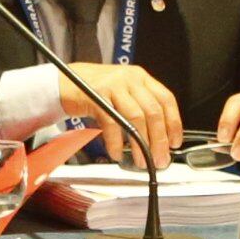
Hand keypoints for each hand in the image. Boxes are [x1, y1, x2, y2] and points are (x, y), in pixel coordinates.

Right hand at [63, 60, 182, 167]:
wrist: (65, 81)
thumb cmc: (96, 90)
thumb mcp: (124, 92)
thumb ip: (141, 107)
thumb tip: (158, 138)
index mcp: (141, 78)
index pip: (166, 100)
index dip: (174, 123)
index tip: (174, 142)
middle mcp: (130, 79)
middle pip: (153, 111)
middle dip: (159, 140)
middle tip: (160, 159)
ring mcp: (113, 86)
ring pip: (135, 118)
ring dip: (141, 144)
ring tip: (141, 161)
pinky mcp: (96, 97)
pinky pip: (112, 124)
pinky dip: (116, 142)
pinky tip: (117, 153)